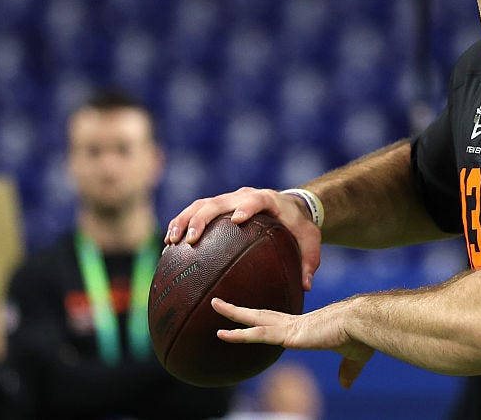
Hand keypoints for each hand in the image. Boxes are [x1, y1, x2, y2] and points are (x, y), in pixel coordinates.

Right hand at [164, 187, 321, 289]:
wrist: (289, 206)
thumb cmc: (299, 226)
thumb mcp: (310, 240)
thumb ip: (310, 261)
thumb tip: (306, 286)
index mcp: (268, 200)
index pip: (256, 199)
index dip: (246, 207)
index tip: (237, 219)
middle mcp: (244, 195)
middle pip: (219, 201)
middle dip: (203, 218)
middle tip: (191, 239)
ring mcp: (229, 199)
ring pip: (201, 204)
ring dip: (185, 220)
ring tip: (172, 240)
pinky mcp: (218, 206)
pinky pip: (195, 211)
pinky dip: (182, 223)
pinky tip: (171, 244)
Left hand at [212, 297, 373, 387]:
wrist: (363, 322)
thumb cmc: (361, 336)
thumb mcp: (353, 357)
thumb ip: (347, 370)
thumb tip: (347, 384)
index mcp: (307, 327)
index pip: (278, 323)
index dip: (264, 321)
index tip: (251, 318)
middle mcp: (295, 323)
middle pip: (261, 314)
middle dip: (242, 310)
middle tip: (221, 302)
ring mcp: (290, 328)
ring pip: (255, 319)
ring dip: (233, 313)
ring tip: (214, 304)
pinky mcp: (289, 335)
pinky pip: (258, 334)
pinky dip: (240, 334)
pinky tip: (223, 333)